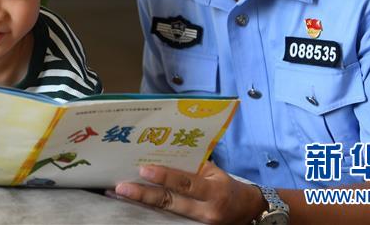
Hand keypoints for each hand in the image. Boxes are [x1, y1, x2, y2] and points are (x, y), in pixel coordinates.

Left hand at [114, 161, 265, 224]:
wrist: (248, 212)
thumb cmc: (227, 186)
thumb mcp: (214, 173)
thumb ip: (192, 166)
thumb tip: (163, 153)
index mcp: (213, 191)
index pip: (185, 183)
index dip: (164, 176)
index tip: (143, 169)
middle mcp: (206, 211)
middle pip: (170, 203)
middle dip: (143, 195)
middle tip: (120, 188)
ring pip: (165, 214)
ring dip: (141, 204)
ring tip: (120, 196)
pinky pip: (169, 221)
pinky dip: (151, 213)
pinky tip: (136, 207)